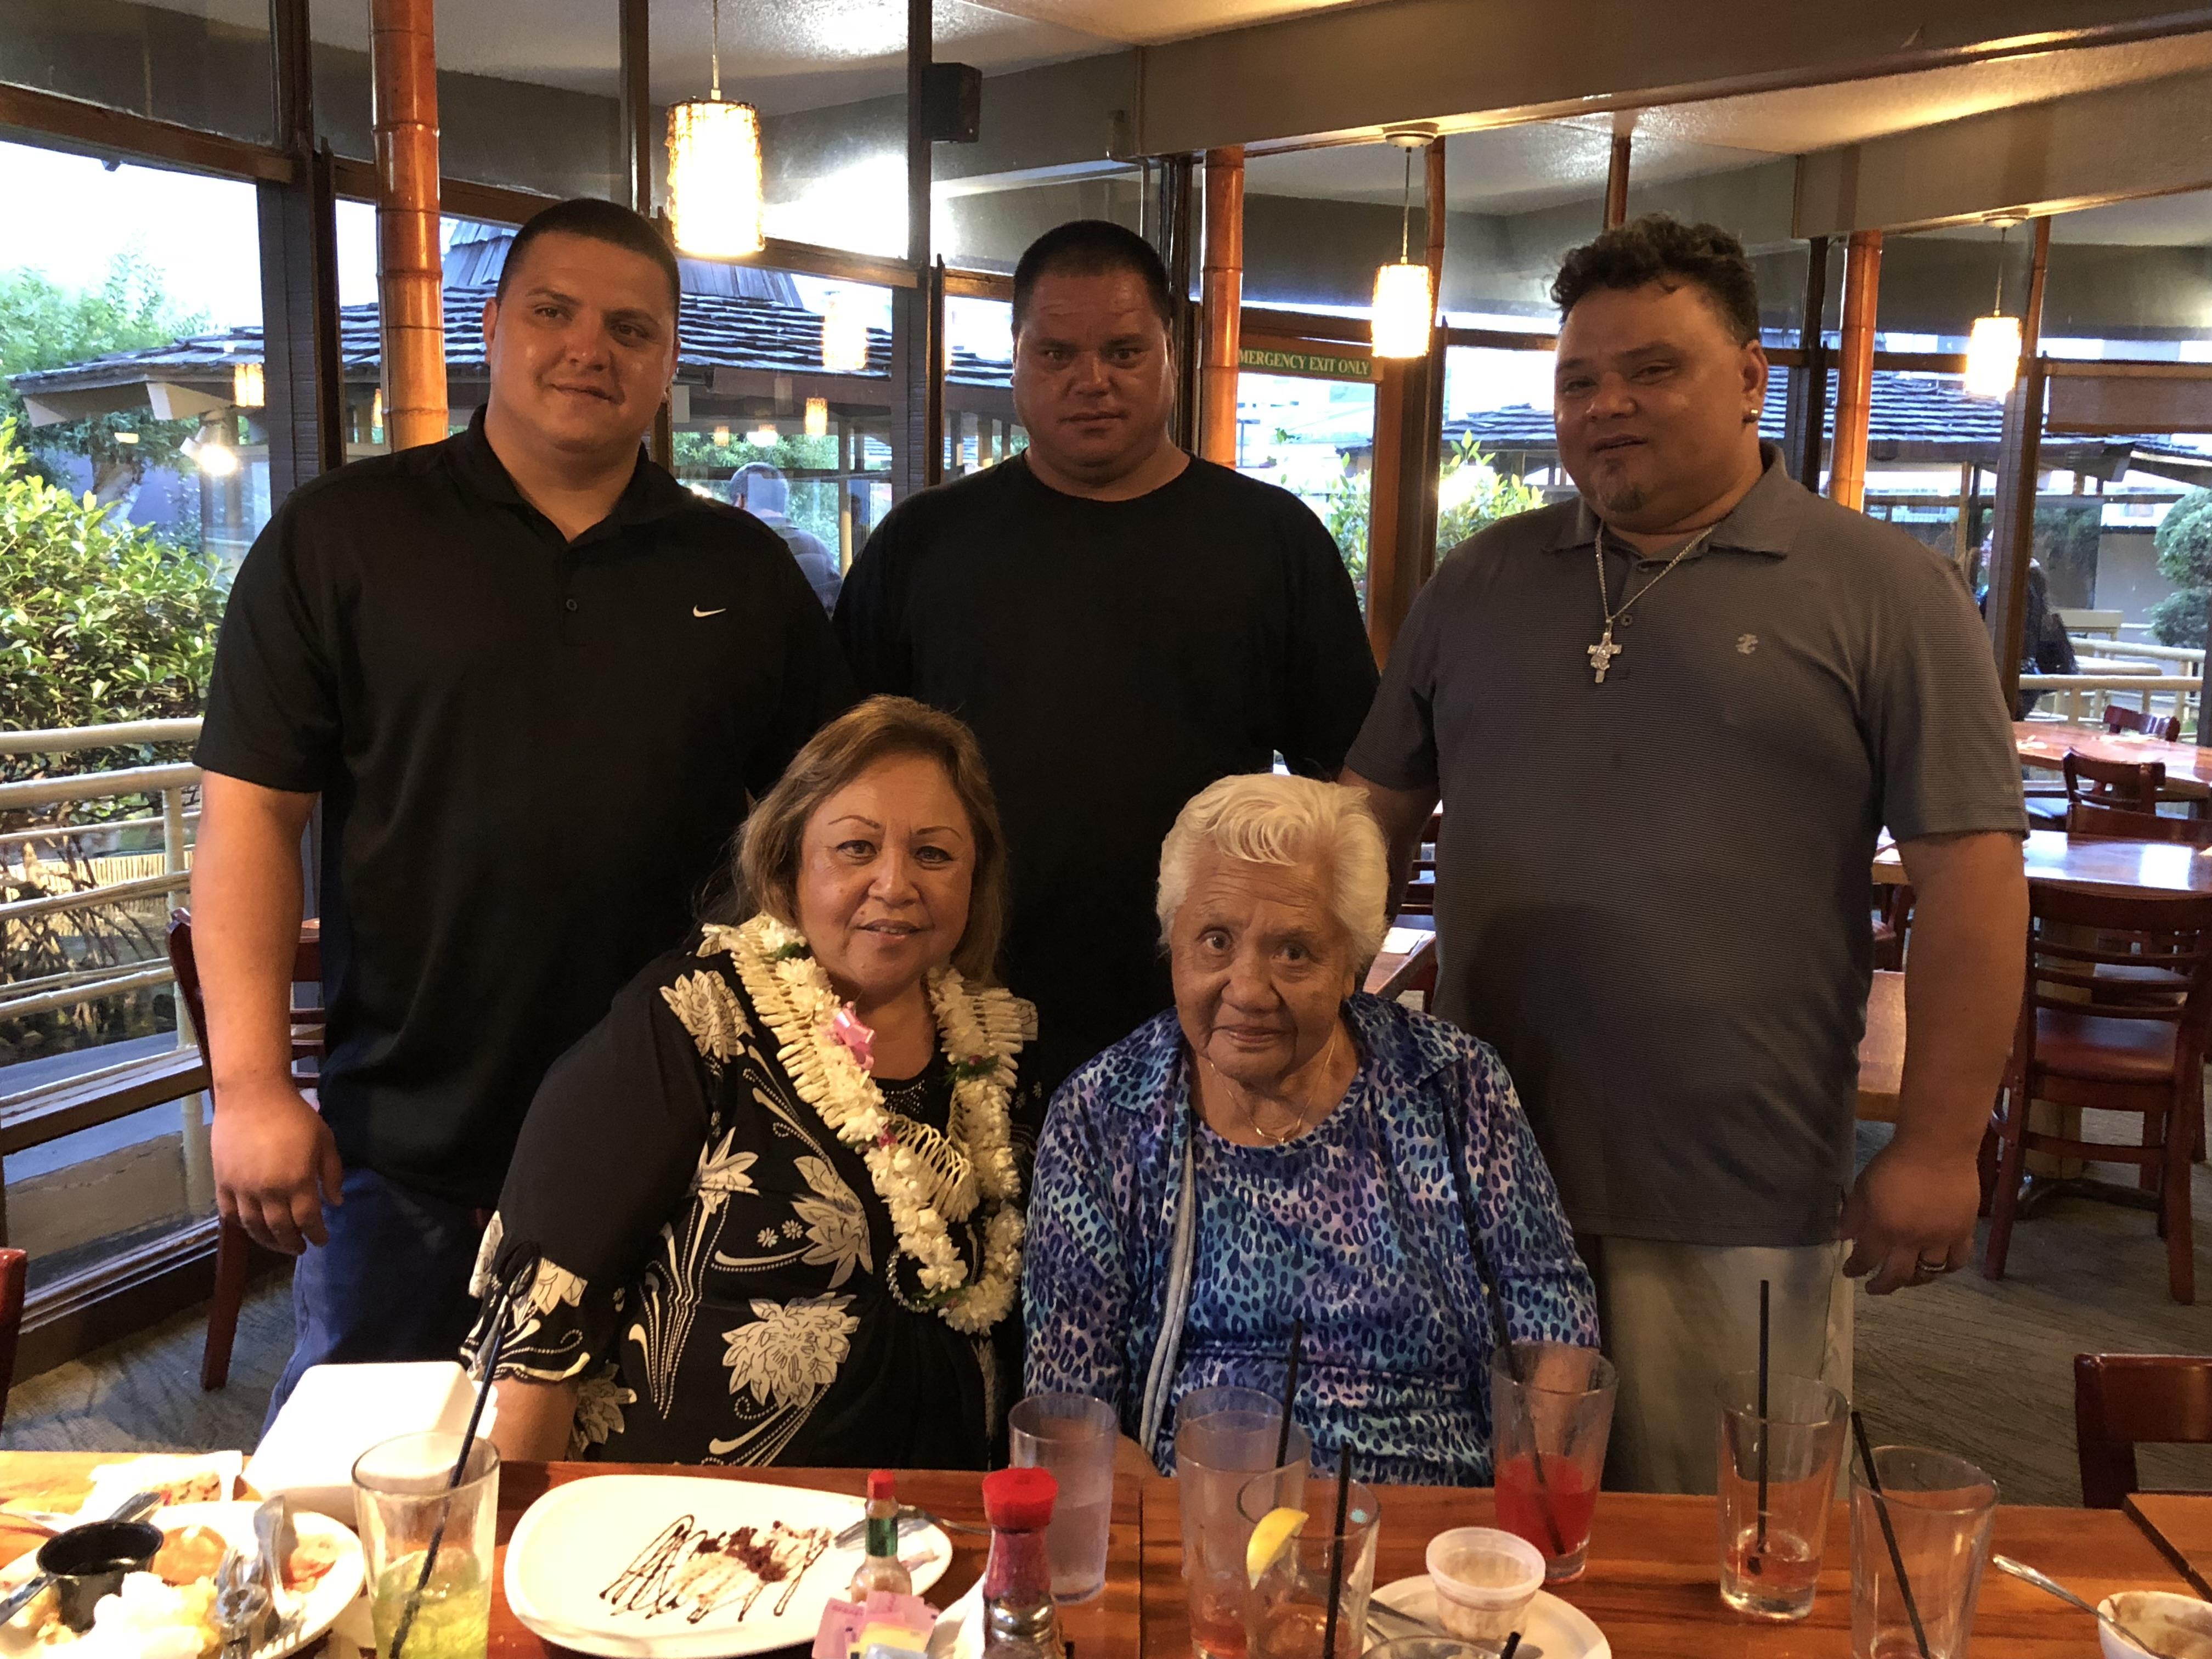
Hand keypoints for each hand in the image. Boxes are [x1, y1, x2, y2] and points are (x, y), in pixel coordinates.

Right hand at [211, 1078, 344, 1253]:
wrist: (253, 1096)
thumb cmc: (295, 1115)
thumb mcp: (325, 1141)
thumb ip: (332, 1174)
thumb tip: (335, 1203)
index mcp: (297, 1181)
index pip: (308, 1220)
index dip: (316, 1234)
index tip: (323, 1239)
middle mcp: (268, 1191)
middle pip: (280, 1229)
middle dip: (293, 1243)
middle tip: (301, 1248)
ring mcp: (242, 1188)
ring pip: (254, 1227)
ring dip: (268, 1241)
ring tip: (279, 1245)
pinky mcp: (222, 1182)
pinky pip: (230, 1214)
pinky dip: (241, 1226)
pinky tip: (252, 1228)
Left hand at [1840, 1139, 1978, 1293]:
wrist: (1937, 1148)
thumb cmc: (1895, 1163)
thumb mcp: (1864, 1186)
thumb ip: (1853, 1215)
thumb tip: (1842, 1237)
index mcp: (1884, 1228)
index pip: (1866, 1259)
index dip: (1856, 1269)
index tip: (1850, 1272)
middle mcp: (1912, 1240)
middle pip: (1897, 1276)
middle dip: (1882, 1286)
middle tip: (1873, 1288)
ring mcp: (1940, 1238)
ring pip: (1928, 1273)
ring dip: (1914, 1280)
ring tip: (1905, 1279)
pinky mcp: (1963, 1232)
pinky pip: (1957, 1260)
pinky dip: (1946, 1269)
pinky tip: (1937, 1267)